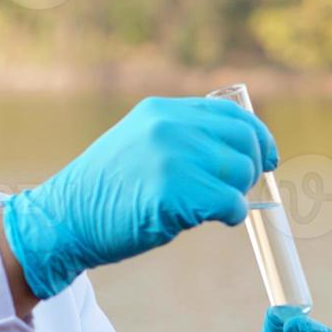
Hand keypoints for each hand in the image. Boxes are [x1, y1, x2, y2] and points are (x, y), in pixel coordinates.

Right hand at [0, 96, 277, 298]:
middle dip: (251, 168)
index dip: (257, 137)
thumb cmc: (103, 193)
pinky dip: (230, 215)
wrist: (63, 219)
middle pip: (243, 141)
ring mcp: (171, 157)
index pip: (231, 114)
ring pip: (240, 173)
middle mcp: (169, 126)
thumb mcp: (139, 144)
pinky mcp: (174, 193)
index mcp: (162, 111)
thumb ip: (180, 138)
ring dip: (235, 195)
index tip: (267, 158)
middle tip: (236, 191)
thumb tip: (237, 151)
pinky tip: (211, 220)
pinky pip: (229, 203)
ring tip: (211, 207)